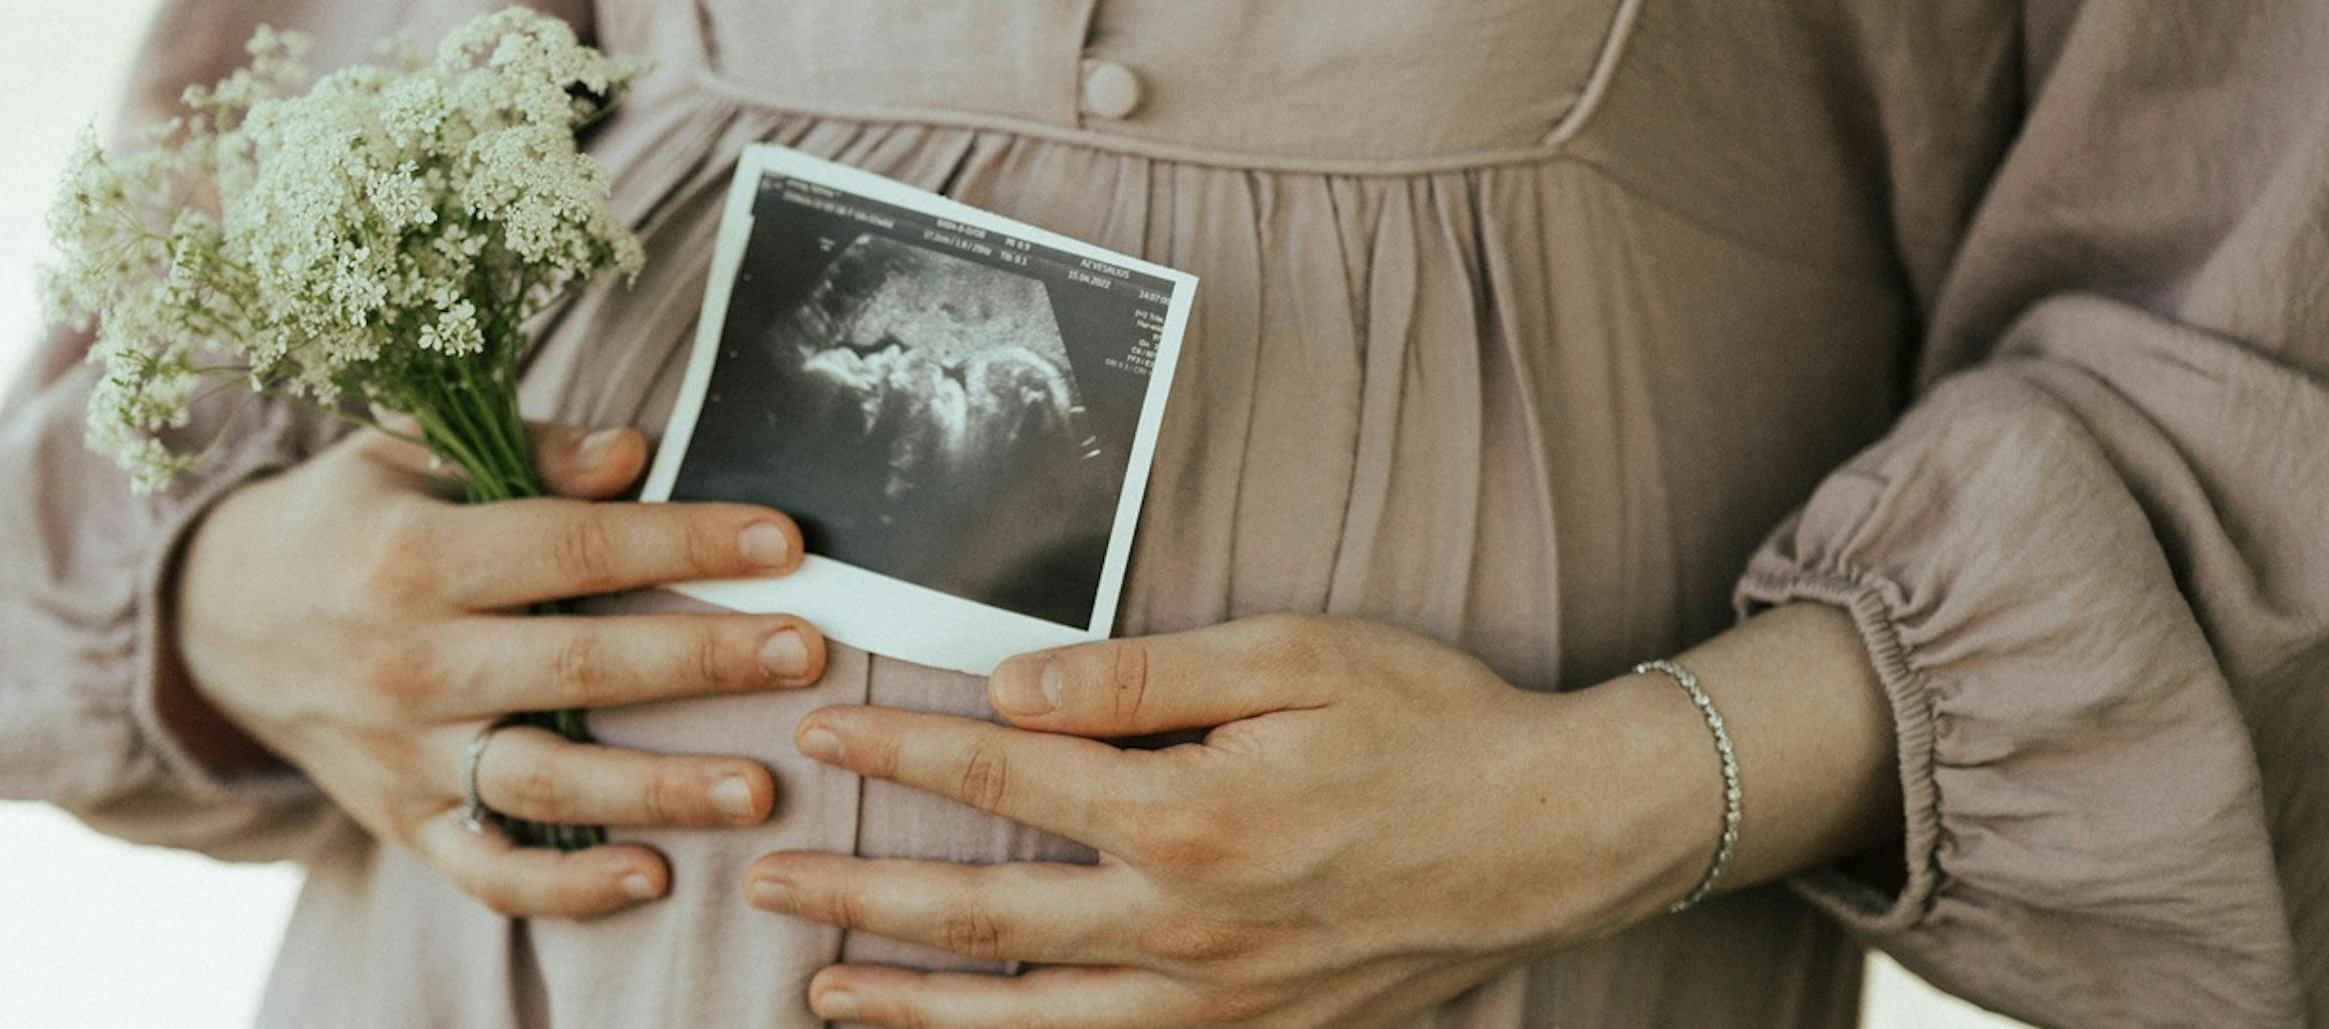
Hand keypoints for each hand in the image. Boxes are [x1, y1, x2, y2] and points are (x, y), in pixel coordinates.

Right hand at [175, 420, 823, 918]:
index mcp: (415, 557)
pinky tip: (652, 878)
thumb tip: (637, 456)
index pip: (573, 547)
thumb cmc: (345, 522)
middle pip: (578, 669)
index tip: (784, 542)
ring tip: (758, 787)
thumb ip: (526, 453)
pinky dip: (567, 891)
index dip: (683, 541)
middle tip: (805, 654)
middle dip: (702, 659)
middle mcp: (408, 663)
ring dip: (656, 791)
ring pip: (544, 785)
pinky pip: (489, 872)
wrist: (219, 623)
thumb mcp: (406, 455)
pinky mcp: (401, 822)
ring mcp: (404, 755)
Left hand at [742, 614, 1813, 1027]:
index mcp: (1185, 812)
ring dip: (913, 1004)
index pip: (1001, 772)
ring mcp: (1217, 996)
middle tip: (768, 880)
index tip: (823, 732)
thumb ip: (1141, 673)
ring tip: (823, 991)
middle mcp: (1185, 922)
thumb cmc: (1435, 725)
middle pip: (981, 916)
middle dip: (860, 898)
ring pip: (1027, 1018)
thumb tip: (1009, 682)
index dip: (901, 749)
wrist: (1560, 836)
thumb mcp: (1295, 655)